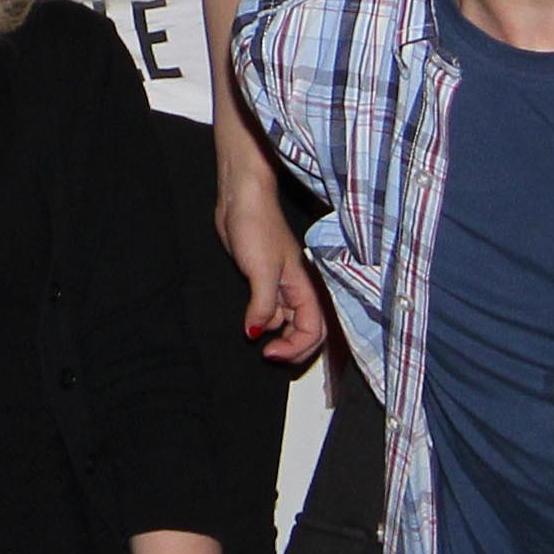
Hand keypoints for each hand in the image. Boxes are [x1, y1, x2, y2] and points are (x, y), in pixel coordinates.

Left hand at [215, 170, 328, 365]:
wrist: (240, 200)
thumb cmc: (257, 225)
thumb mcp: (260, 271)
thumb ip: (262, 305)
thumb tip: (256, 333)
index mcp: (305, 287)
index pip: (313, 331)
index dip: (296, 347)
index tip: (269, 351)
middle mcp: (297, 290)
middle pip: (306, 332)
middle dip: (291, 349)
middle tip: (267, 354)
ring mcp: (281, 286)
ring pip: (287, 323)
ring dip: (275, 335)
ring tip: (255, 332)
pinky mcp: (264, 280)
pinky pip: (271, 310)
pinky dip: (262, 320)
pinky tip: (250, 320)